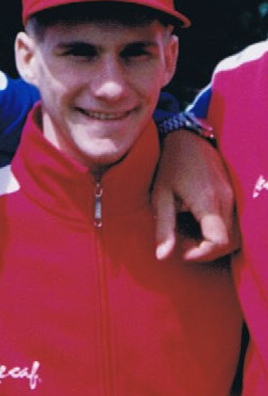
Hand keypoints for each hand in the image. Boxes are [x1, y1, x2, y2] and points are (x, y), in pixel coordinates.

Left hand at [152, 131, 237, 261]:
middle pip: (230, 242)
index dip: (202, 254)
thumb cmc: (169, 166)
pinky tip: (196, 222)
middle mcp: (227, 200)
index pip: (219, 242)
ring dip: (212, 242)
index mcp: (208, 201)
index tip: (182, 251)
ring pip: (234, 234)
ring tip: (188, 232)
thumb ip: (164, 228)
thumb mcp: (161, 197)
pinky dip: (217, 231)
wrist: (187, 138)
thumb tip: (162, 257)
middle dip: (206, 250)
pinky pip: (233, 222)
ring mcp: (233, 196)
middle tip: (182, 243)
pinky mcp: (233, 194)